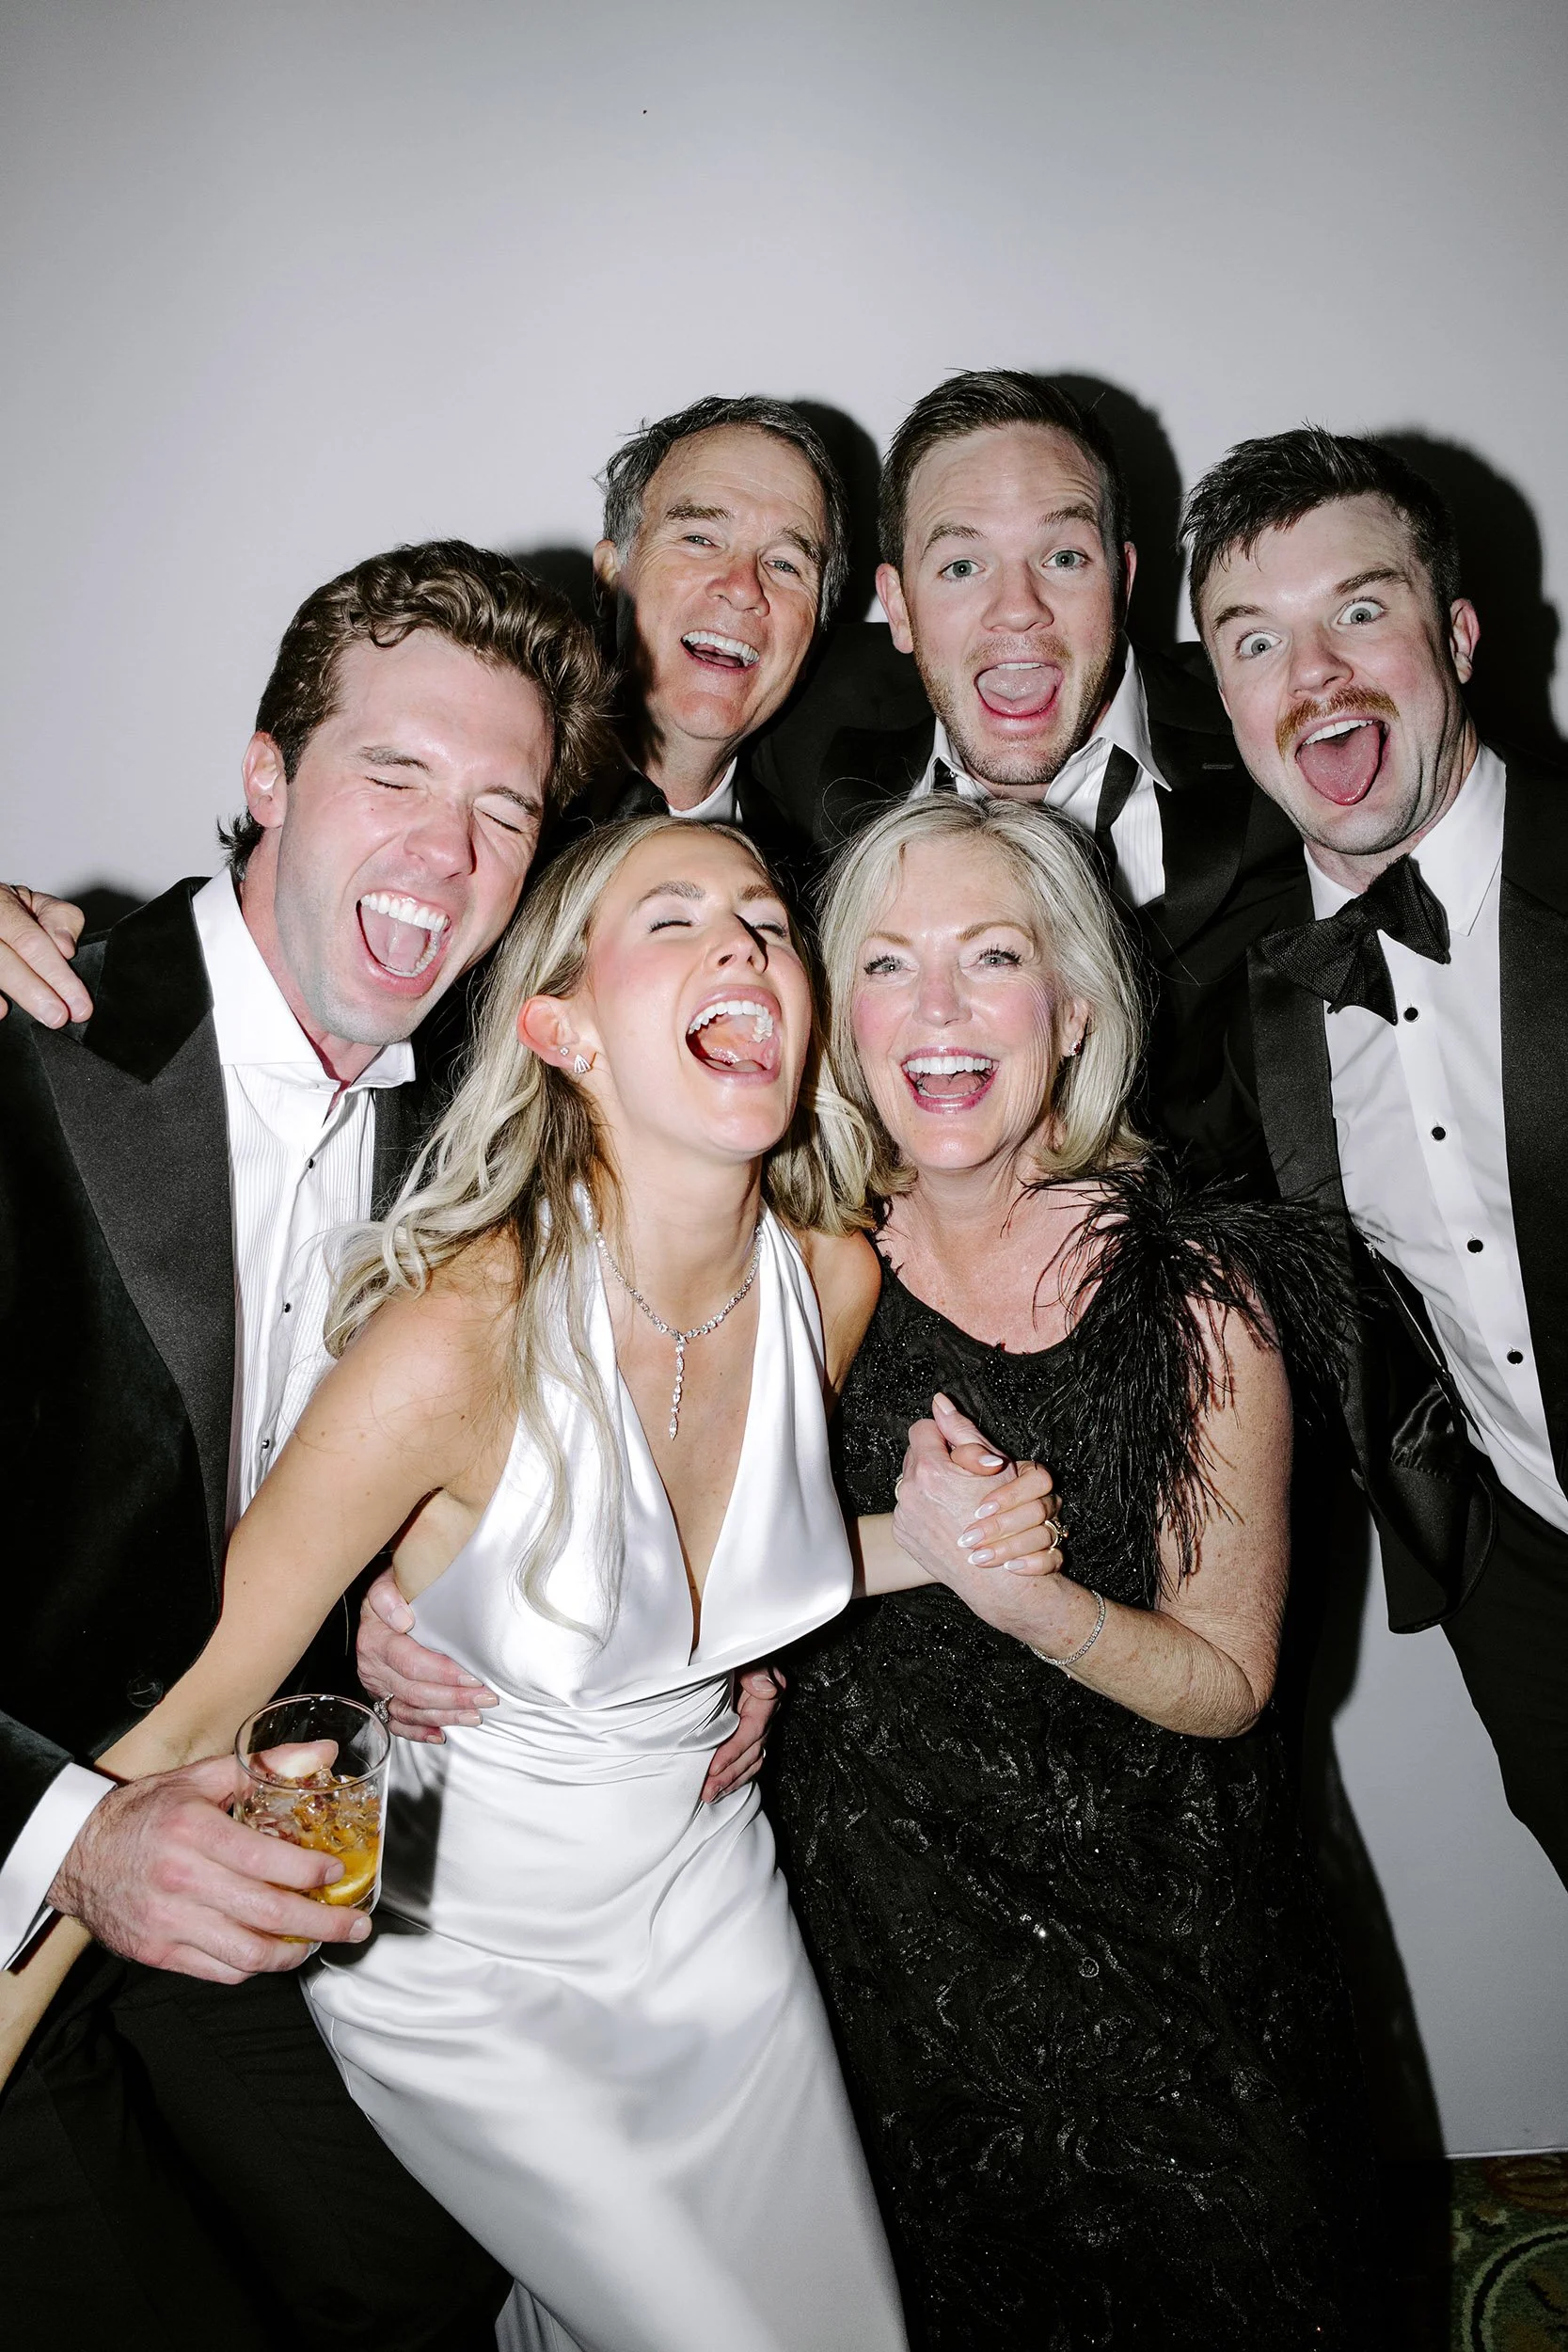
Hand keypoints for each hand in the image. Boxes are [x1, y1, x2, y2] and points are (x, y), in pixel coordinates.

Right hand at [0, 884, 91, 1026]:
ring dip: (16, 997)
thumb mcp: (38, 904)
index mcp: (1, 904)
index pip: (30, 941)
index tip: (78, 1001)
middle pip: (5, 962)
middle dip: (35, 992)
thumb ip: (59, 920)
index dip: (56, 974)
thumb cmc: (12, 909)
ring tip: (41, 1016)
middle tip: (60, 1017)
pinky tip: (2, 1011)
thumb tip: (65, 948)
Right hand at [46, 1755, 372, 1982]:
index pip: (265, 1860)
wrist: (78, 1853)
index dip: (309, 1872)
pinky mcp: (158, 1952)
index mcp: (194, 1831)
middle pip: (267, 1913)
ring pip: (246, 1954)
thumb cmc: (145, 1813)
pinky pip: (219, 1971)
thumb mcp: (201, 1778)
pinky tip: (274, 1952)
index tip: (336, 1872)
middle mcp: (181, 1880)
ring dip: (293, 1954)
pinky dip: (254, 1966)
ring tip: (319, 1943)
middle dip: (322, 1923)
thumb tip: (323, 1753)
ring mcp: (168, 1922)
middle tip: (354, 1924)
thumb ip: (265, 1766)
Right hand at [357, 1566, 497, 1740]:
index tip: (472, 1677)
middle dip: (453, 1698)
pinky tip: (440, 1734)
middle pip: (414, 1691)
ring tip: (474, 1716)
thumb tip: (401, 1619)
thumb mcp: (387, 1581)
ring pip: (410, 1709)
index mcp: (376, 1640)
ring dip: (444, 1715)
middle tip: (485, 1699)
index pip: (410, 1662)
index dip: (442, 1673)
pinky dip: (418, 1732)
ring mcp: (378, 1685)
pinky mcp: (382, 1696)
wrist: (382, 1598)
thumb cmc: (394, 1589)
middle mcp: (373, 1666)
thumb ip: (388, 1595)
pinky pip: (398, 1722)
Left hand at [701, 1664, 784, 1802]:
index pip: (752, 1731)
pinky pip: (748, 1758)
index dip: (733, 1751)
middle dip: (730, 1774)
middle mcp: (765, 1714)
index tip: (714, 1766)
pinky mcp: (749, 1731)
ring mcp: (759, 1724)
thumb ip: (757, 1670)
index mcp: (766, 1696)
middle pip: (752, 1752)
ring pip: (751, 1760)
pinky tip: (722, 1787)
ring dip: (732, 1780)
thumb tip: (767, 1688)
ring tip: (712, 1795)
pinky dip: (735, 1774)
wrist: (728, 1647)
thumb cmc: (734, 1651)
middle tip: (709, 1791)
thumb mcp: (746, 1655)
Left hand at [893, 1393, 1064, 1588]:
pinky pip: (909, 1508)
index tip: (959, 1450)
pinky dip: (926, 1509)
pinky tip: (948, 1518)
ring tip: (956, 1499)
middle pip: (916, 1457)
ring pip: (912, 1483)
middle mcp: (910, 1492)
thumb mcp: (994, 1470)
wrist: (996, 1579)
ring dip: (931, 1485)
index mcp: (931, 1471)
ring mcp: (903, 1516)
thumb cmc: (1006, 1522)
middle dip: (938, 1461)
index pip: (924, 1430)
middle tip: (962, 1476)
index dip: (945, 1437)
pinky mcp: (902, 1534)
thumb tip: (940, 1401)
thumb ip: (963, 1432)